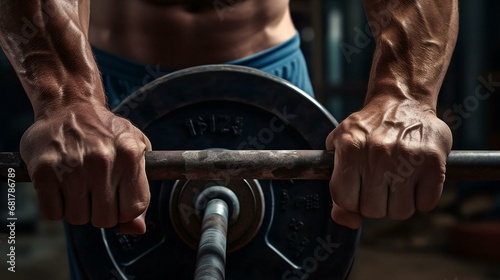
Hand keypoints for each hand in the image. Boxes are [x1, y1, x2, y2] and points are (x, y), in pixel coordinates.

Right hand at [20, 103, 151, 233]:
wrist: (69, 105)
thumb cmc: (106, 132)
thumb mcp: (135, 150)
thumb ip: (139, 191)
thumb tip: (137, 229)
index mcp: (129, 155)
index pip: (133, 209)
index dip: (125, 212)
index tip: (118, 202)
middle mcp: (103, 161)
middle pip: (105, 219)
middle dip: (101, 212)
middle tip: (95, 192)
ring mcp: (73, 166)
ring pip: (78, 218)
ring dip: (78, 209)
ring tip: (78, 186)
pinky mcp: (44, 170)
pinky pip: (53, 213)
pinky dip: (56, 206)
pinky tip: (61, 187)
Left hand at [326, 98, 451, 228]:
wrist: (402, 101)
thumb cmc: (368, 130)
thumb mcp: (341, 147)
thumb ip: (337, 185)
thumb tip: (347, 221)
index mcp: (350, 149)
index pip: (344, 200)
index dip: (352, 202)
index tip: (359, 191)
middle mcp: (377, 154)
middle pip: (373, 210)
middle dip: (376, 203)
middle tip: (381, 183)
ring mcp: (406, 159)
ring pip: (401, 212)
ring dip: (400, 203)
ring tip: (398, 181)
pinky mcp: (433, 162)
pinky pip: (426, 204)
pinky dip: (422, 198)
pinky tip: (416, 179)